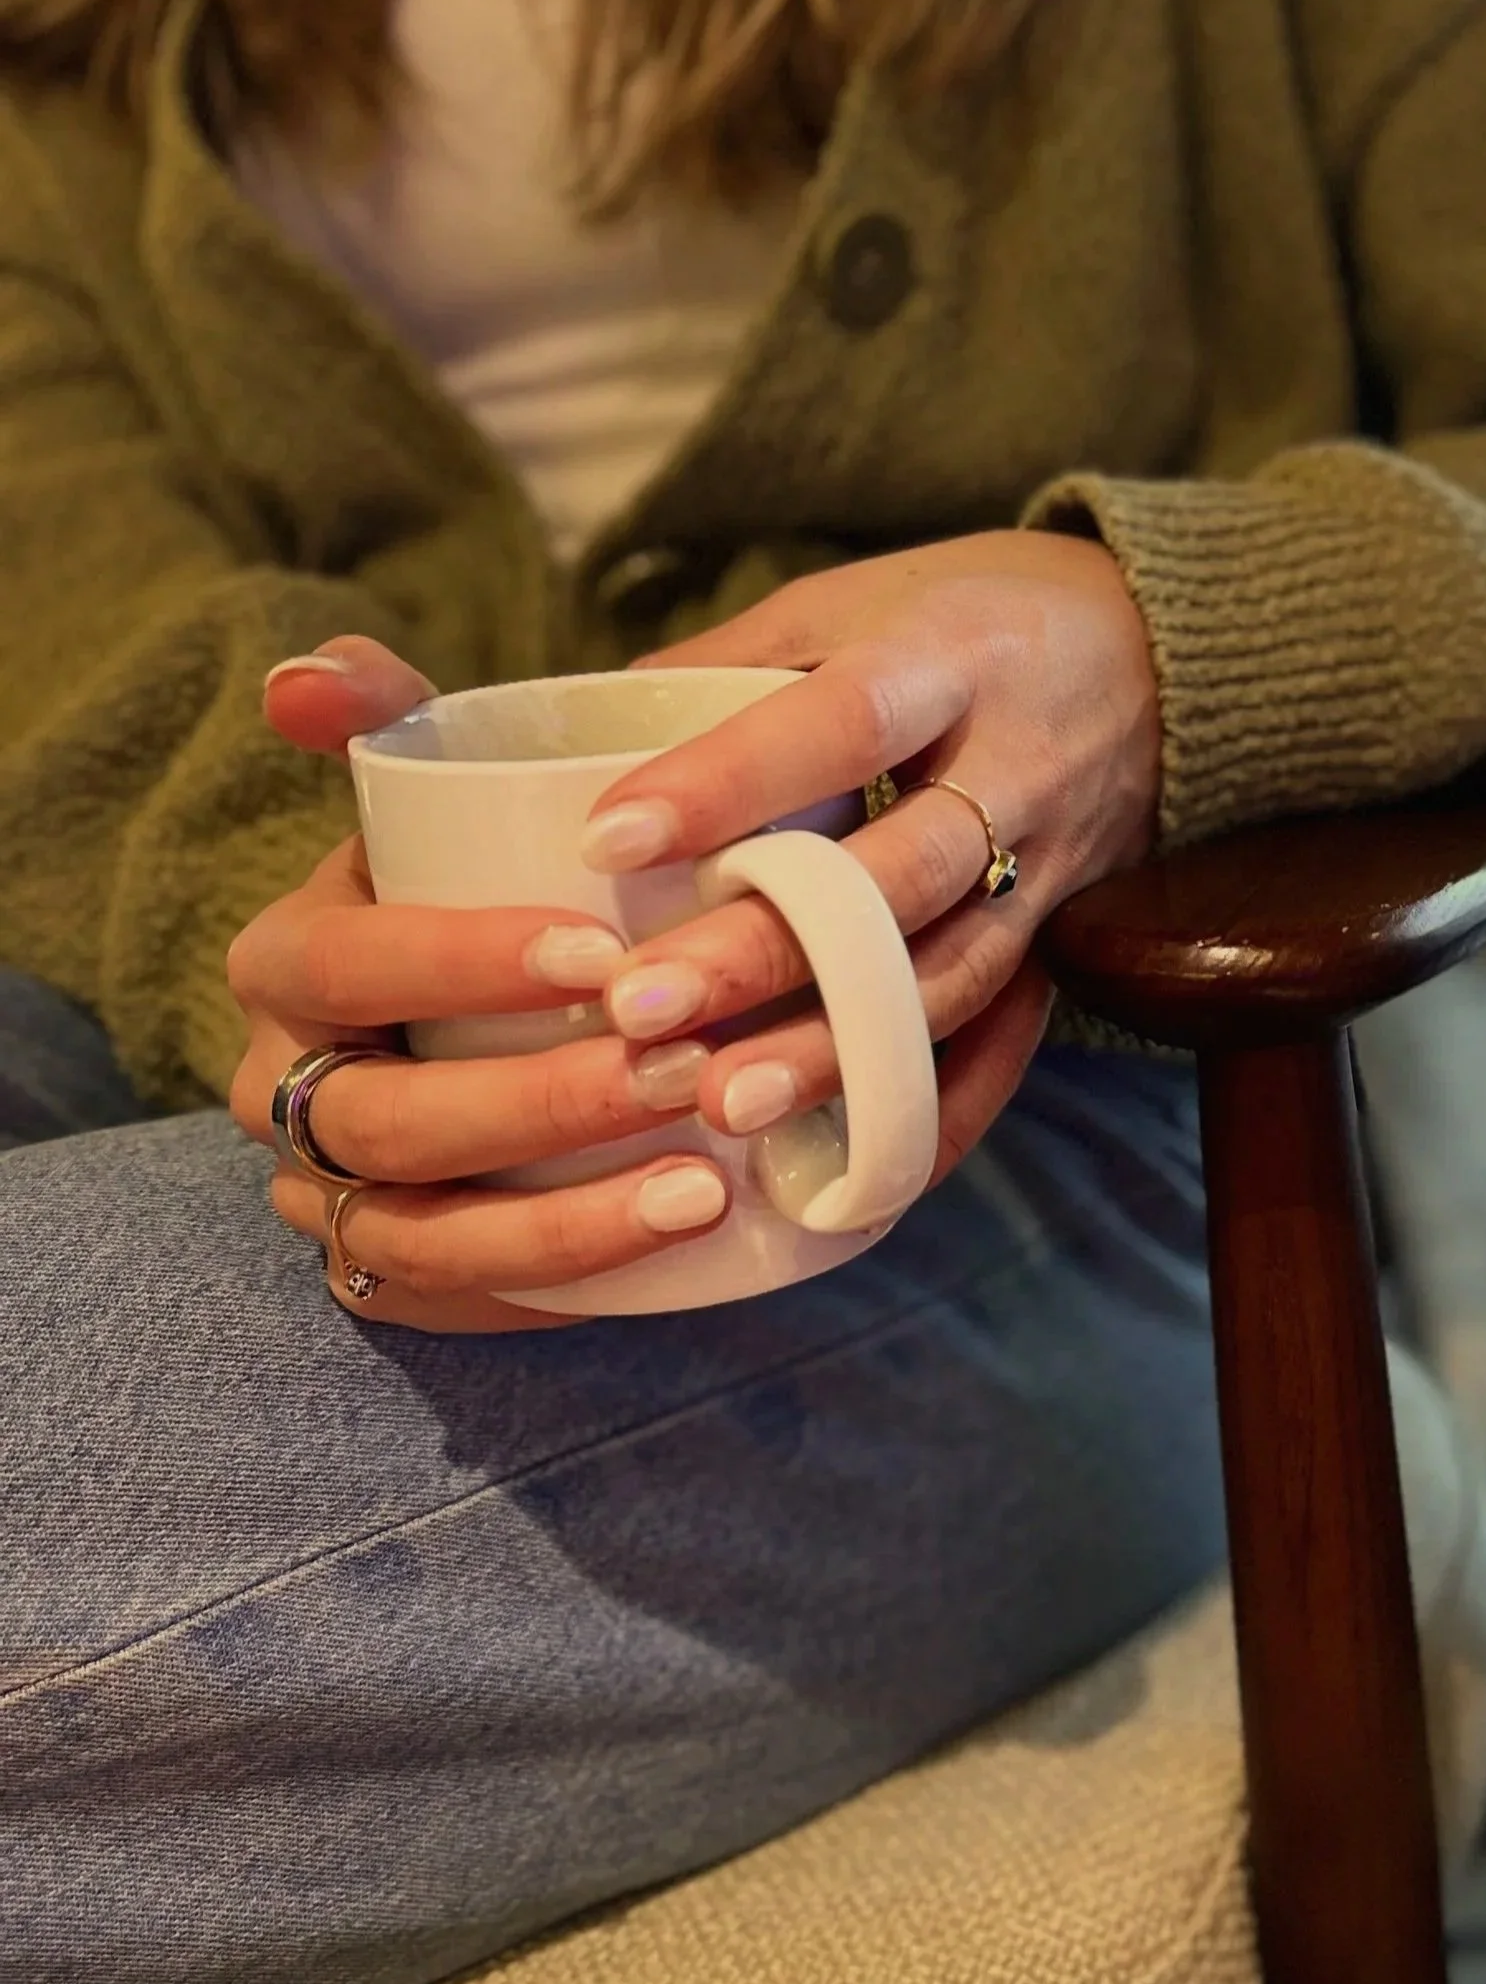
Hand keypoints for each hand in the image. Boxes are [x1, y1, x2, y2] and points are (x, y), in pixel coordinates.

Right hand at [233, 641, 739, 1331]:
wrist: (495, 1008)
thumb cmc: (482, 887)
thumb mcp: (441, 799)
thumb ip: (394, 722)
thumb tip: (312, 675)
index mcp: (287, 964)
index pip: (346, 965)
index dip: (461, 962)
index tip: (603, 951)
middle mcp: (286, 1090)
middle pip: (389, 1121)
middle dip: (537, 1104)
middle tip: (682, 1071)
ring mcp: (333, 1197)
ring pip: (422, 1236)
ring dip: (562, 1224)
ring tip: (701, 1187)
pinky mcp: (398, 1273)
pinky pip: (456, 1308)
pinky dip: (557, 1290)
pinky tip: (670, 1258)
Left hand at [589, 528, 1158, 1179]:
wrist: (1168, 652)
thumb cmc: (977, 617)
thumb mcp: (862, 597)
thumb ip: (736, 661)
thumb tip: (580, 727)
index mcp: (952, 659)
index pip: (841, 722)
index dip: (730, 782)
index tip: (607, 841)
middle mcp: (1017, 768)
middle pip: (900, 873)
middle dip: (771, 949)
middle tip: (640, 1007)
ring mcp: (1054, 867)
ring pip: (953, 975)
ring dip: (841, 1051)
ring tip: (724, 1107)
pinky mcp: (1068, 939)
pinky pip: (1010, 1039)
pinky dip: (939, 1112)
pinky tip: (855, 1172)